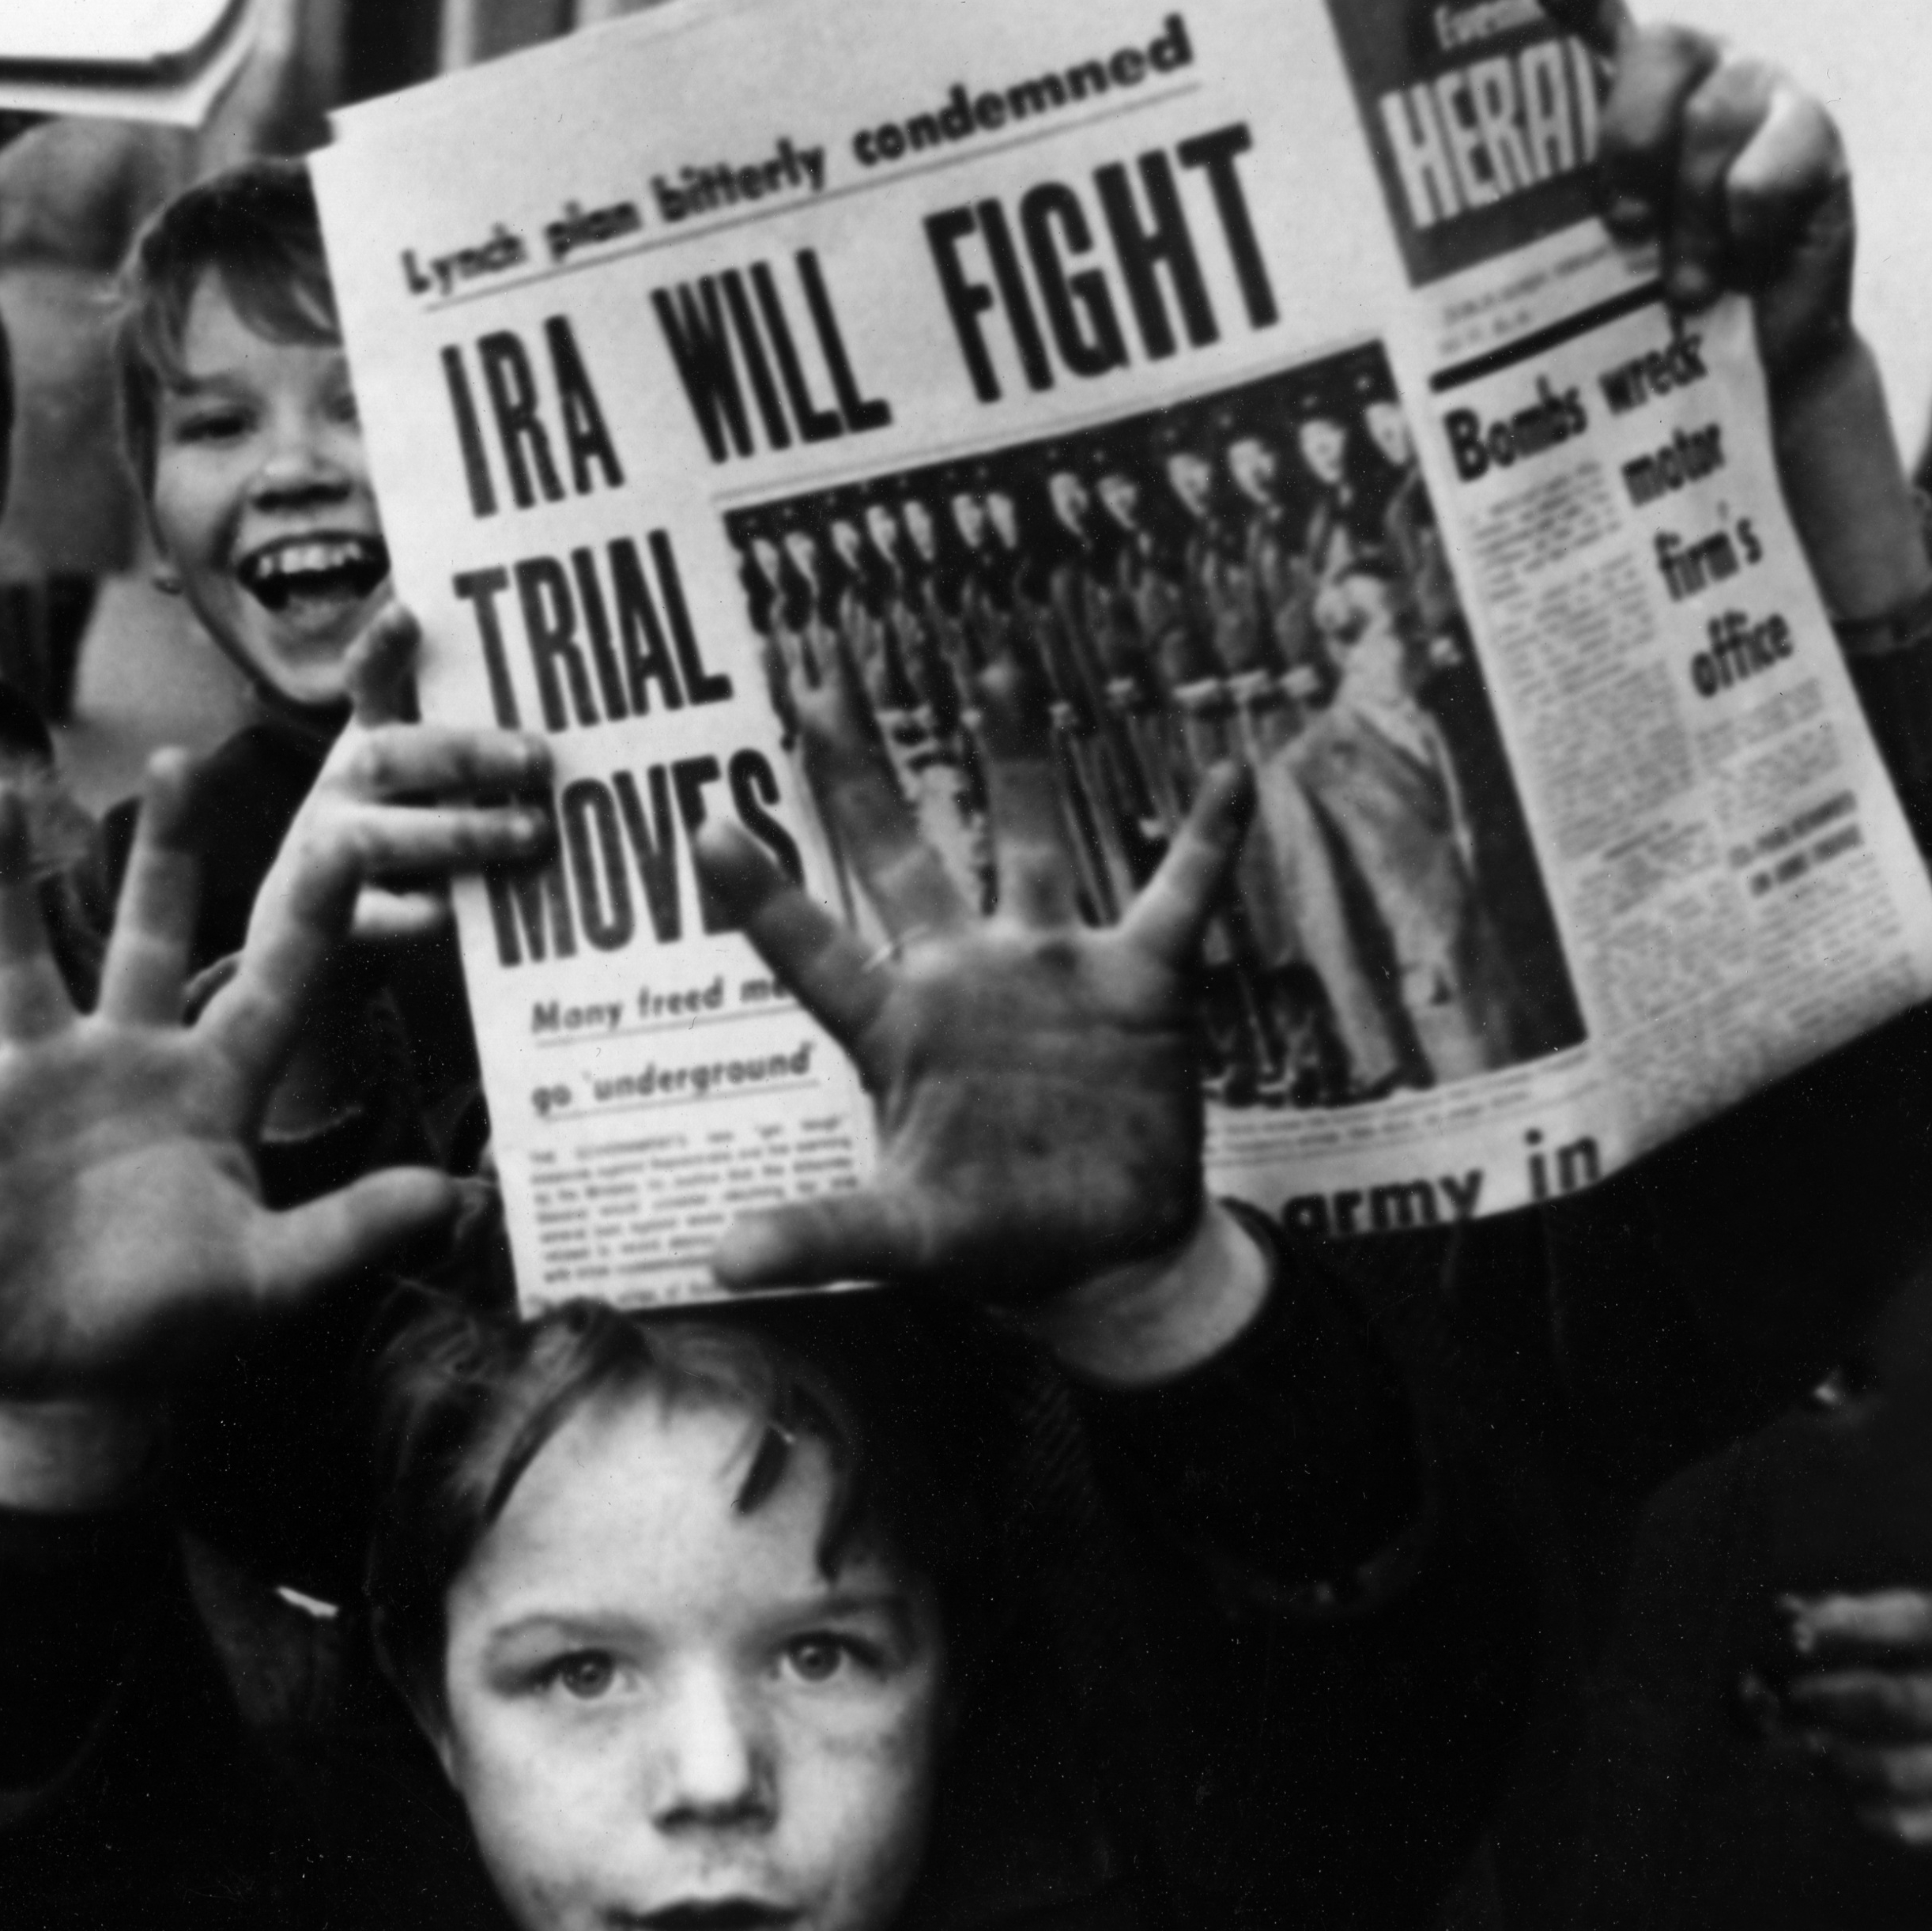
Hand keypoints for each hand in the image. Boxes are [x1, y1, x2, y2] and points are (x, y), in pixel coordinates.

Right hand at [0, 760, 458, 1510]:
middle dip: (164, 854)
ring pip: (19, 959)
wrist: (66, 1382)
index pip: (273, 989)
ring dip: (2, 882)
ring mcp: (38, 1080)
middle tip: (177, 757)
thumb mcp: (269, 1282)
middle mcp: (127, 1061)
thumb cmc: (172, 1328)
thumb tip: (458, 1202)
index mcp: (212, 1090)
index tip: (340, 843)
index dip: (309, 925)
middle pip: (149, 936)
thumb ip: (351, 1234)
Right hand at [245, 603, 554, 963]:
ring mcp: (320, 849)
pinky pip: (376, 915)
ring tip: (534, 833)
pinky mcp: (318, 914)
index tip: (410, 612)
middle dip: (464, 754)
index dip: (383, 646)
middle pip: (386, 755)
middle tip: (541, 757)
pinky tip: (467, 910)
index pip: (368, 680)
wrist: (305, 936)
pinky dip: (423, 913)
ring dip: (460, 832)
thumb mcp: (420, 794)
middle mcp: (337, 787)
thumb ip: (466, 766)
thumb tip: (563, 752)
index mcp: (365, 744)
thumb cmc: (391, 849)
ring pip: (377, 836)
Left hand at [689, 654, 1267, 1381]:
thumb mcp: (903, 1239)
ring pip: (1029, 838)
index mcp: (896, 1028)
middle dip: (858, 773)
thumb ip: (821, 1236)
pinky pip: (1178, 898)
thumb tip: (719, 1267)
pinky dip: (1207, 841)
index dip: (763, 894)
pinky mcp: (1141, 985)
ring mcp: (1052, 968)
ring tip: (996, 663)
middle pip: (898, 856)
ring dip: (1016, 755)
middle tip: (817, 680)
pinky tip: (1228, 771)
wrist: (1105, 1255)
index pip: (814, 947)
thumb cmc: (993, 1239)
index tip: (703, 825)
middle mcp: (964, 974)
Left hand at [1529, 0, 1926, 620]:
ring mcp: (1754, 92)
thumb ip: (1511, 211)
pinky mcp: (1815, 137)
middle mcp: (1681, 68)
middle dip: (1630, 135)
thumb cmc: (1628, 302)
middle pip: (1657, 44)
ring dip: (1692, 210)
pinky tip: (1741, 268)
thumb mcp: (1560, 253)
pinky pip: (1781, 153)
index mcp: (1603, 78)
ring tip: (1680, 289)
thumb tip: (1399, 247)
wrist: (1740, 370)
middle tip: (1616, 226)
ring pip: (1718, 110)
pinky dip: (1750, 218)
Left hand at [1746, 1589, 1931, 1851]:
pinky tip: (1843, 1793)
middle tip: (1782, 1699)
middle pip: (1898, 1702)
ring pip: (1896, 1772)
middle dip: (1826, 1700)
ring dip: (1831, 1761)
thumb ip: (1861, 1618)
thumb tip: (1782, 1616)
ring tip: (1799, 1748)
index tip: (1794, 1633)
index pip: (1918, 1621)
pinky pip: (1916, 1827)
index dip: (1851, 1624)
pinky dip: (1865, 1811)